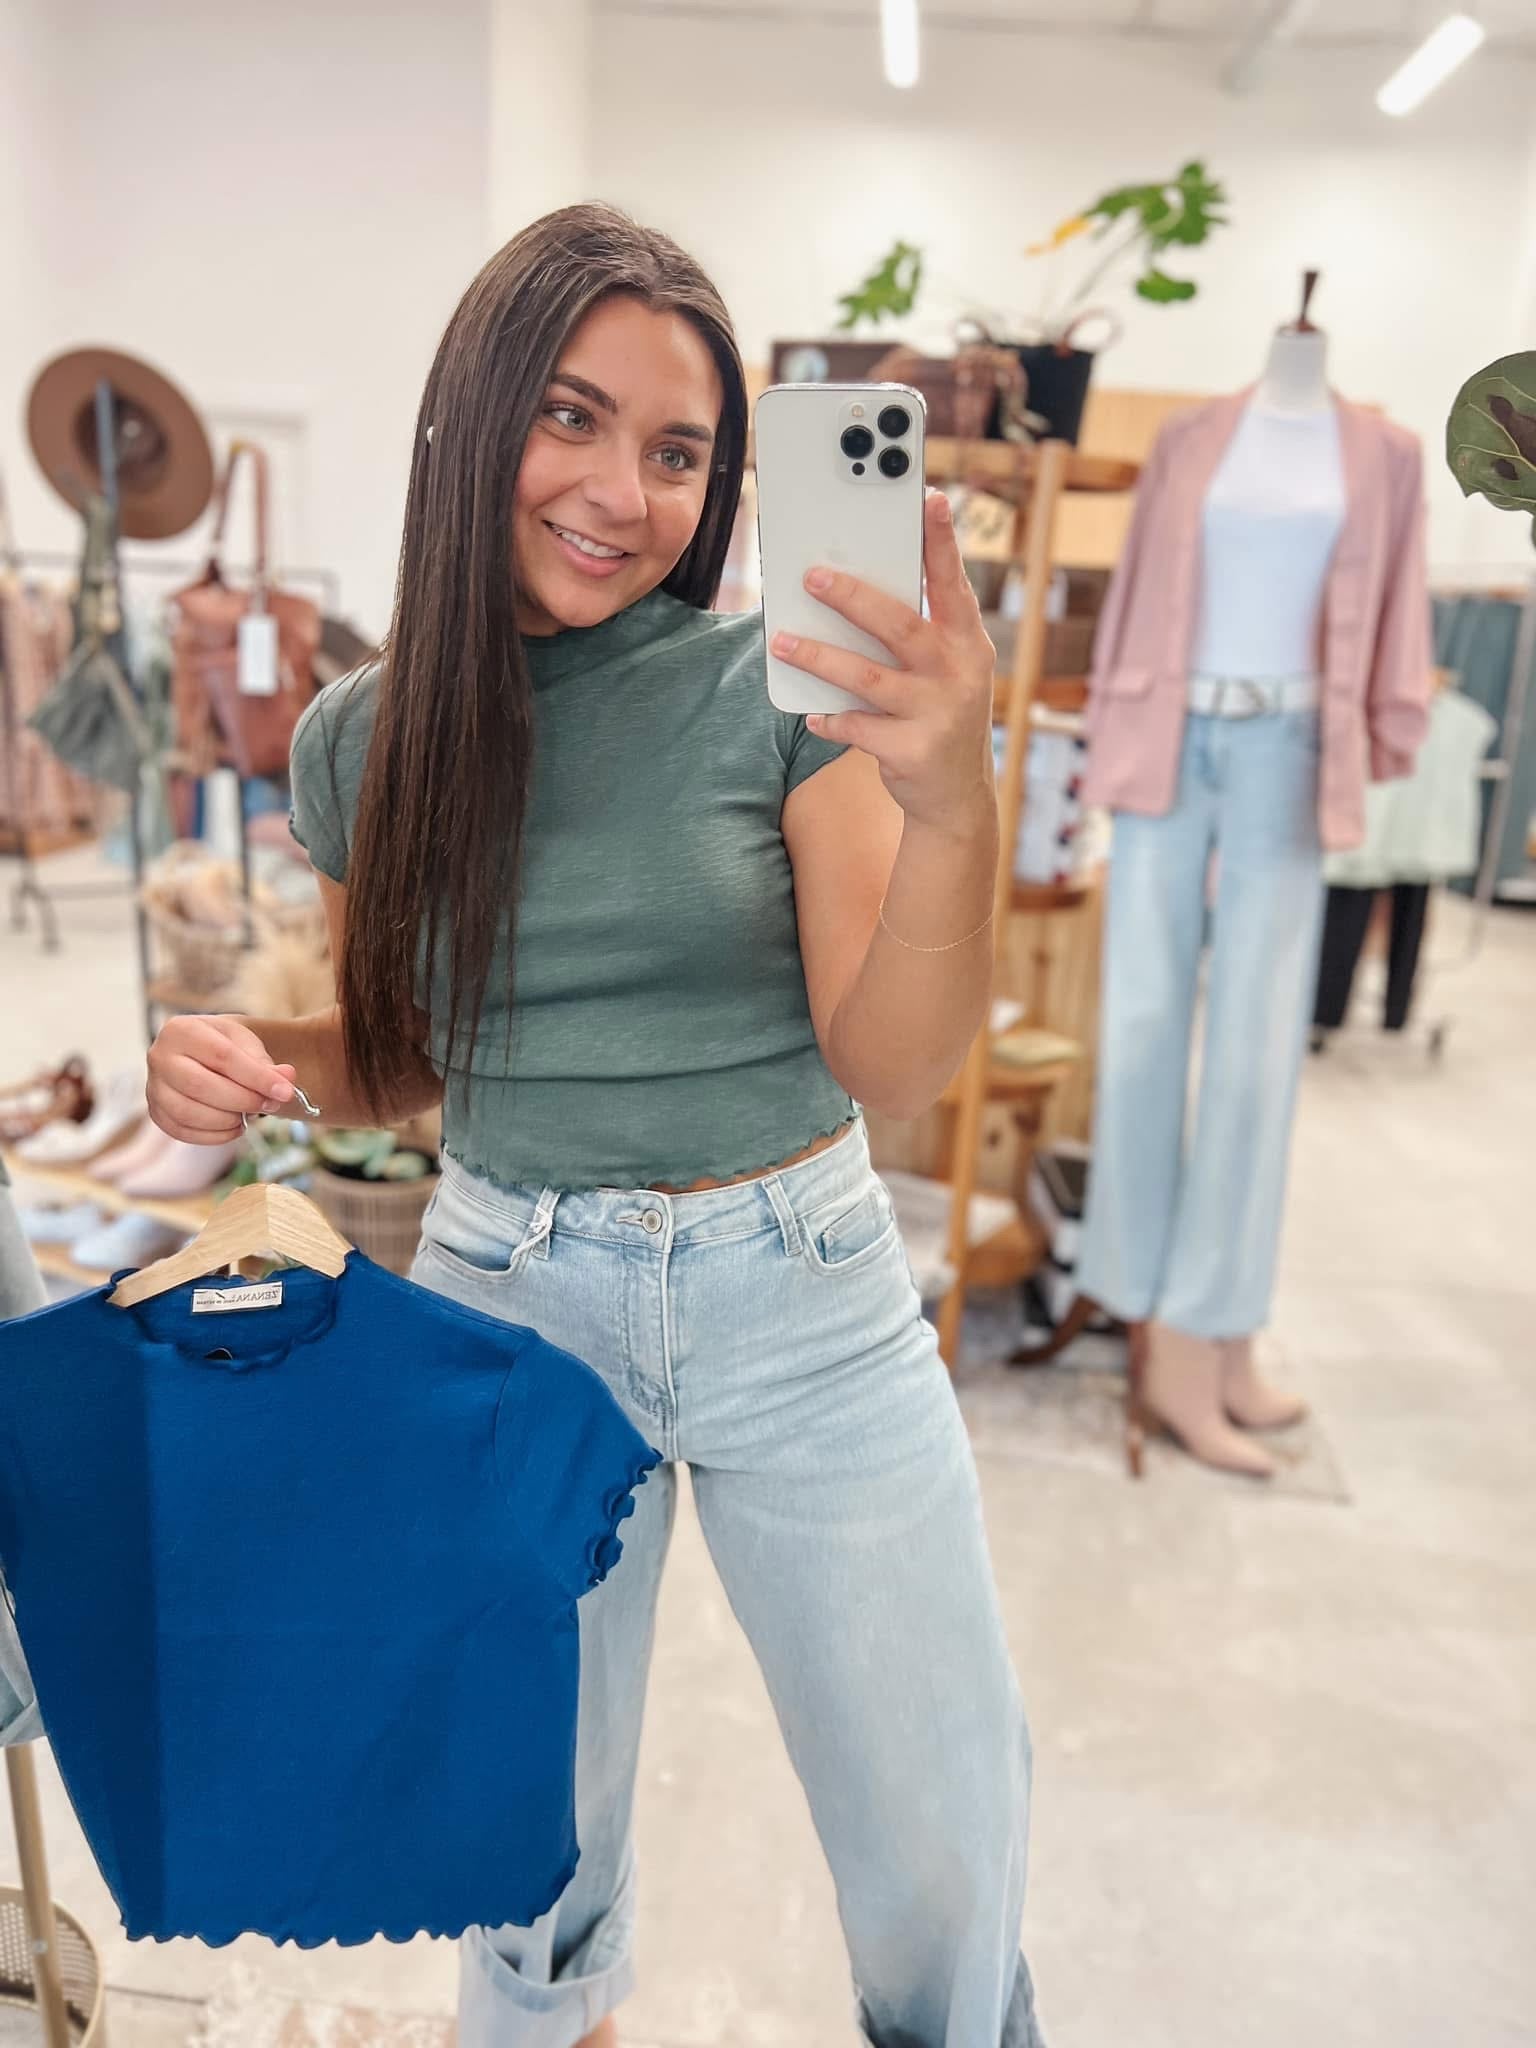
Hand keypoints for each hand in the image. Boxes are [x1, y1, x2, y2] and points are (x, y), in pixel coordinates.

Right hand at [146, 1015, 295, 1144]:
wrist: (200, 1055)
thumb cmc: (225, 1047)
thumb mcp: (247, 1044)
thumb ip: (267, 1063)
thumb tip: (288, 1078)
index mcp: (182, 1029)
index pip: (222, 1056)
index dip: (256, 1077)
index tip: (285, 1092)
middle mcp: (159, 1056)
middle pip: (200, 1086)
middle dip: (242, 1100)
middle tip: (269, 1105)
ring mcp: (153, 1086)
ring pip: (188, 1113)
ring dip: (227, 1120)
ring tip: (249, 1115)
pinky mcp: (155, 1112)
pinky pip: (182, 1131)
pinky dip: (214, 1136)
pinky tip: (234, 1128)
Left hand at [769, 489, 997, 835]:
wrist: (957, 797)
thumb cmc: (939, 714)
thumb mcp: (946, 669)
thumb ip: (915, 632)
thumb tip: (849, 589)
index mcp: (968, 642)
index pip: (952, 583)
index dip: (941, 542)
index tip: (929, 498)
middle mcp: (959, 673)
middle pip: (900, 625)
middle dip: (854, 598)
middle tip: (812, 576)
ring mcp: (937, 713)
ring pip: (868, 677)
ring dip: (819, 657)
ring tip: (781, 641)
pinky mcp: (912, 750)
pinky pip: (856, 727)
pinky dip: (830, 719)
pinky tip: (811, 714)